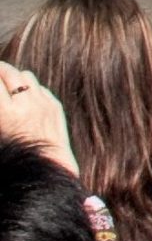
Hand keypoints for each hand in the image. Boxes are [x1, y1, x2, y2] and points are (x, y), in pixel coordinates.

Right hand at [0, 59, 76, 174]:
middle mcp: (26, 103)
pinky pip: (40, 88)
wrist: (46, 167)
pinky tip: (24, 96)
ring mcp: (44, 102)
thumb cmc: (13, 156)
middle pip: (10, 73)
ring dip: (15, 77)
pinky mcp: (55, 105)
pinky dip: (31, 89)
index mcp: (6, 113)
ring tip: (7, 82)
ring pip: (26, 76)